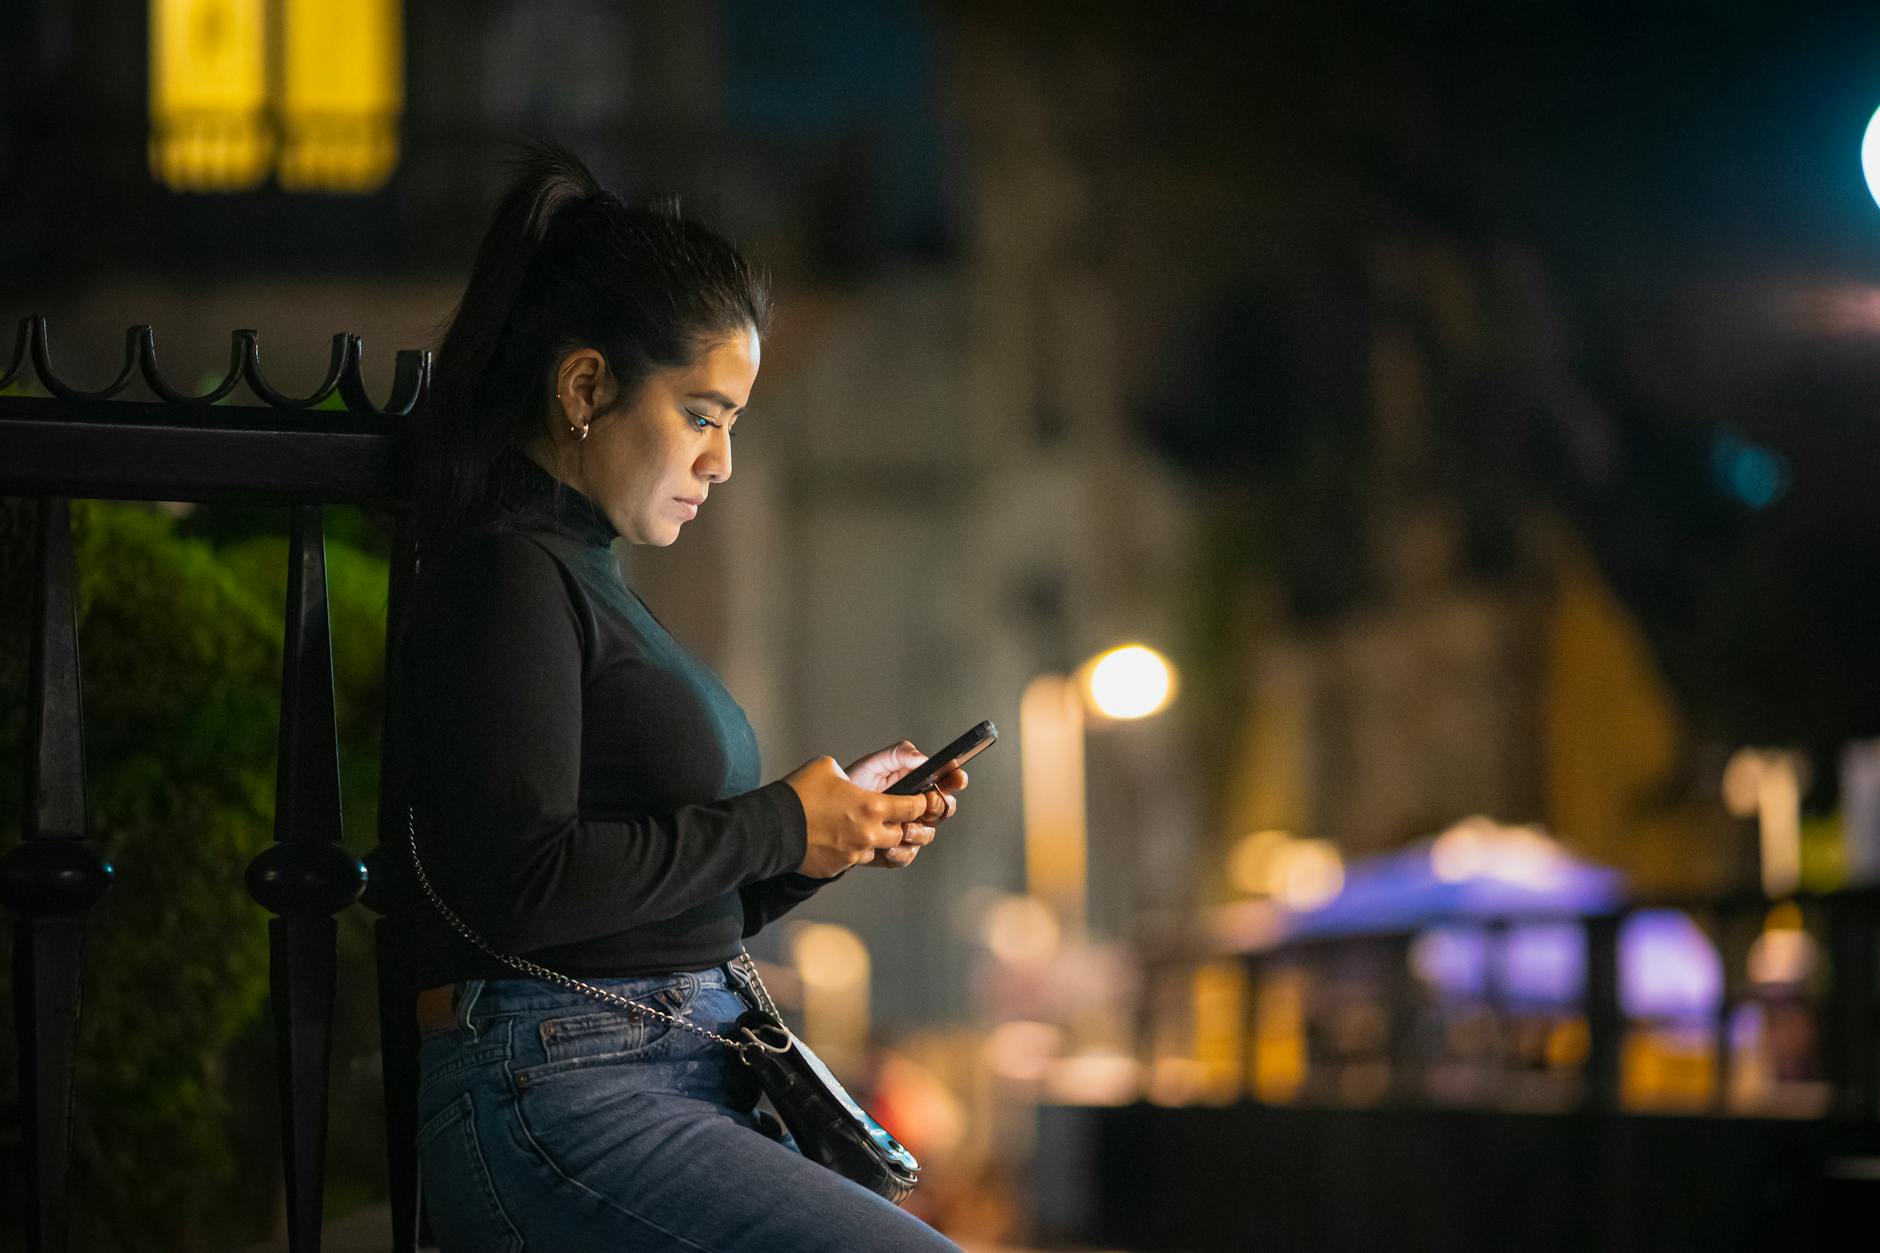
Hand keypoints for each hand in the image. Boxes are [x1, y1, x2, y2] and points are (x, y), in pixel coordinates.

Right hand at [783, 756, 935, 877]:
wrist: (769, 828)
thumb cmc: (798, 794)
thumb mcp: (827, 766)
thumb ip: (850, 771)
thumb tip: (856, 775)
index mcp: (872, 806)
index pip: (915, 808)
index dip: (920, 803)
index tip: (920, 801)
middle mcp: (869, 834)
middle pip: (903, 834)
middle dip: (900, 825)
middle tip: (891, 816)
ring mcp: (854, 854)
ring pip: (879, 850)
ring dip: (875, 840)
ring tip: (859, 827)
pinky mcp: (837, 867)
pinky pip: (854, 860)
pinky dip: (851, 851)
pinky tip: (837, 839)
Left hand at [841, 740, 968, 869]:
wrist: (826, 814)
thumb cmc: (851, 786)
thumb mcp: (873, 764)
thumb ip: (898, 755)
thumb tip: (922, 757)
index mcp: (917, 785)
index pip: (946, 782)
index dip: (955, 780)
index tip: (956, 778)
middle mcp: (917, 809)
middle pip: (944, 810)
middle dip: (938, 806)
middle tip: (926, 801)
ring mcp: (908, 830)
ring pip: (928, 835)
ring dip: (918, 831)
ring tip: (902, 826)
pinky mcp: (895, 851)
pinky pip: (907, 856)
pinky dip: (898, 852)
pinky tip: (886, 846)